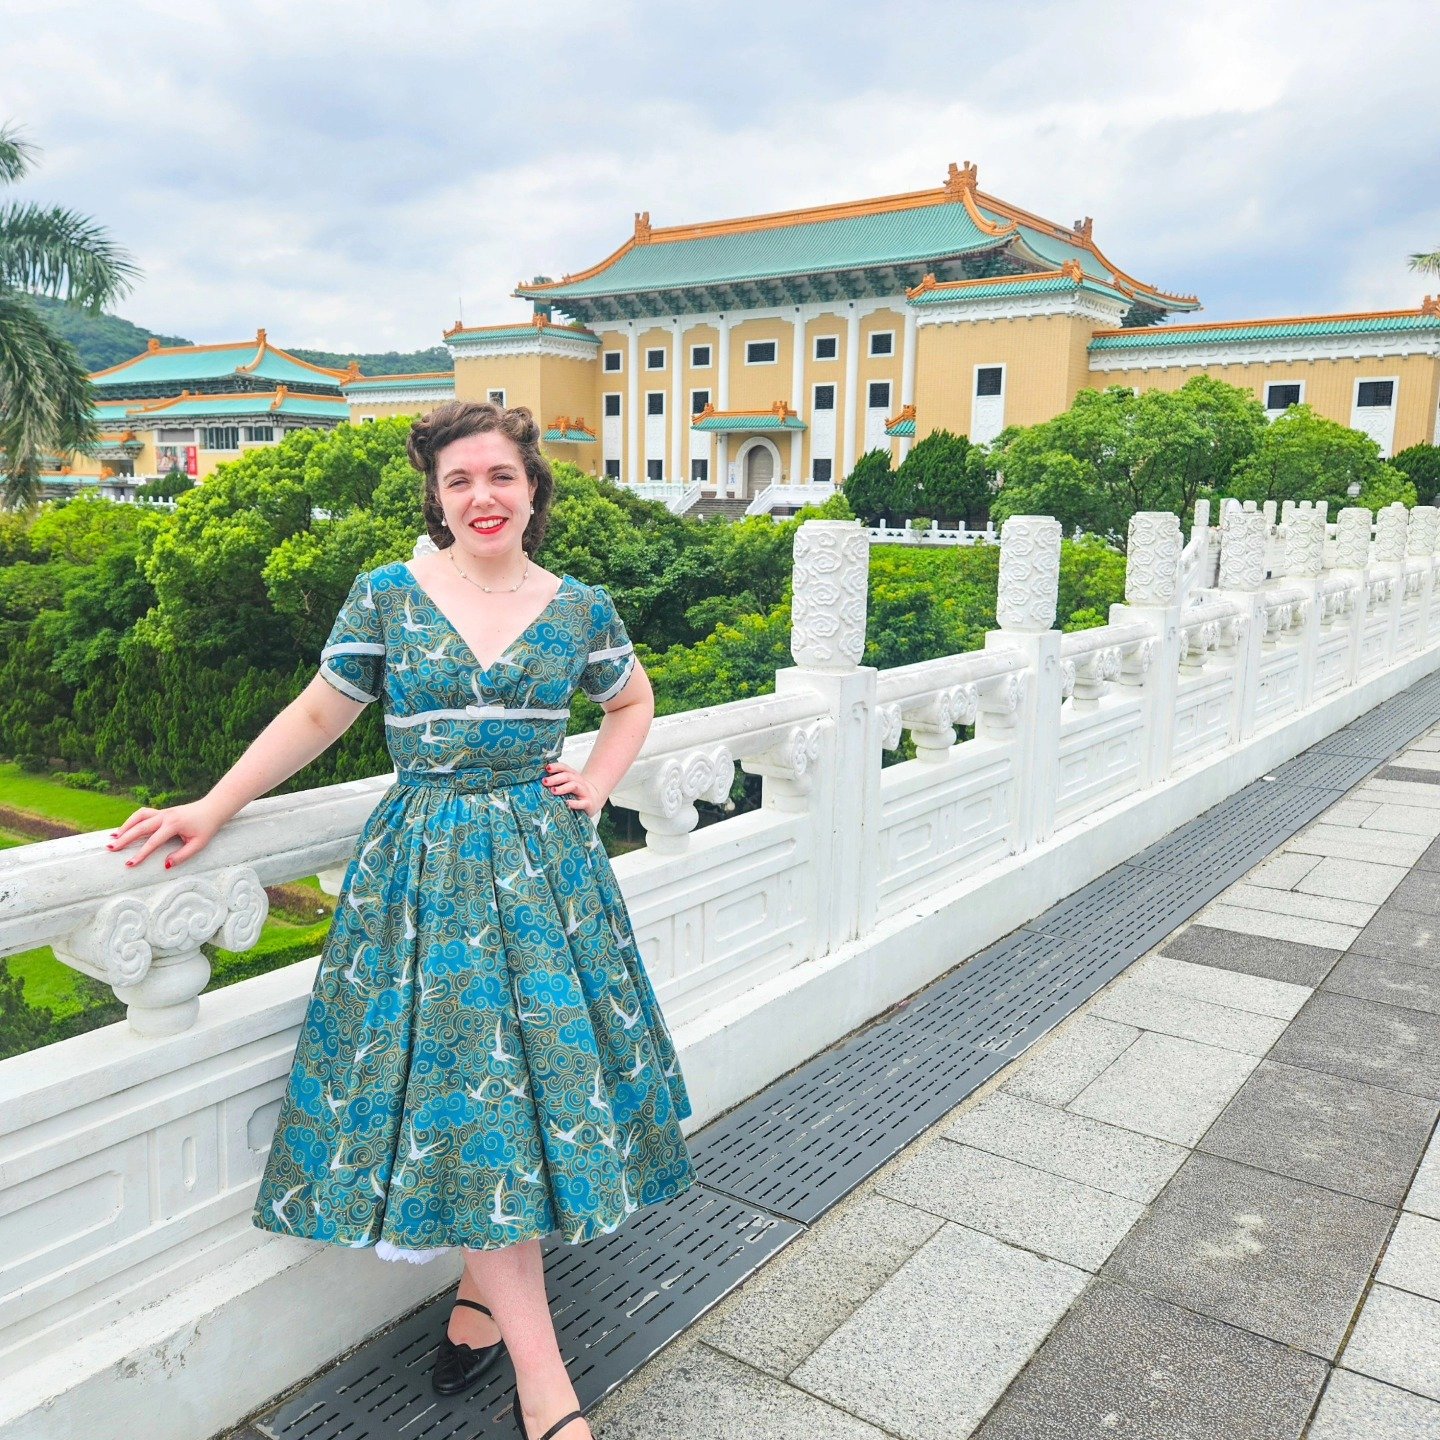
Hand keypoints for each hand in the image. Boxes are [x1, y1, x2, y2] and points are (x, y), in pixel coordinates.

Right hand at [107, 798, 230, 870]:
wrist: (212, 808)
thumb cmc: (207, 827)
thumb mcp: (199, 844)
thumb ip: (182, 855)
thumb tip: (165, 865)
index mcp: (174, 824)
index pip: (153, 841)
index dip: (141, 853)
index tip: (130, 863)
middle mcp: (165, 816)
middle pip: (140, 827)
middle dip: (124, 839)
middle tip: (110, 849)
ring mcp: (162, 812)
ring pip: (139, 817)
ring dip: (125, 826)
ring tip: (113, 837)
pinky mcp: (162, 812)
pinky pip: (143, 814)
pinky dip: (132, 820)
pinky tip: (124, 828)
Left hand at [541, 762, 605, 817]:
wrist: (594, 799)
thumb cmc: (576, 793)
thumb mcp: (568, 784)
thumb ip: (557, 782)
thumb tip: (539, 781)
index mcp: (573, 775)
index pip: (564, 768)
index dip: (556, 767)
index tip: (547, 768)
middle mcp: (579, 781)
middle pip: (567, 776)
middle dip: (555, 778)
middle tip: (545, 782)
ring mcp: (584, 792)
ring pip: (574, 786)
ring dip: (563, 788)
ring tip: (553, 791)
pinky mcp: (588, 803)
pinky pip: (582, 803)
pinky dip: (574, 803)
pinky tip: (567, 804)